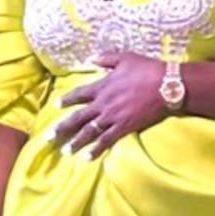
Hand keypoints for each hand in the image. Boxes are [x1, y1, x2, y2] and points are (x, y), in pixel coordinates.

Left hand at [52, 51, 166, 155]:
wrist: (165, 85)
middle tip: (49, 138)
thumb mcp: (124, 58)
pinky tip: (87, 157)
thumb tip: (92, 59)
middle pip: (78, 118)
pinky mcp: (124, 127)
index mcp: (101, 86)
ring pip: (89, 132)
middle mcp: (102, 104)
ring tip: (65, 151)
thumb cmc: (146, 69)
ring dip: (76, 142)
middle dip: (63, 128)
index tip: (57, 105)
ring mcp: (112, 117)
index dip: (67, 99)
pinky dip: (96, 149)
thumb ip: (106, 59)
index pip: (79, 94)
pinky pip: (106, 140)